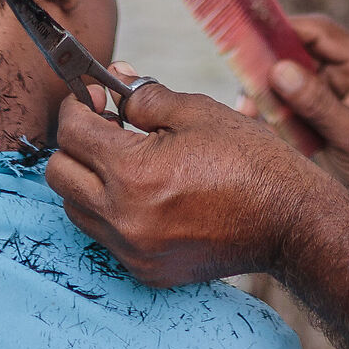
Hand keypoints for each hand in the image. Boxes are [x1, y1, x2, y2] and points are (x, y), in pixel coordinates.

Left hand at [48, 79, 334, 286]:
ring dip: (88, 180)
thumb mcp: (198, 112)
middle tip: (108, 127)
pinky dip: (113, 212)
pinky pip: (105, 237)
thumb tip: (114, 78)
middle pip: (58, 174)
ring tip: (128, 161)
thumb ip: (144, 95)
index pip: (71, 131)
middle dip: (76, 143)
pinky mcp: (146, 270)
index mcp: (133, 172)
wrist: (290, 222)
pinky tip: (147, 194)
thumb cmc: (251, 162)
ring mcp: (133, 250)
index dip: (79, 104)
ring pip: (76, 209)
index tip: (97, 96)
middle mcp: (123, 217)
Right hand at [262, 15, 348, 227]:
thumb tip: (279, 70)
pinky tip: (258, 120)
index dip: (283, 29)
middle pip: (300, 48)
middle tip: (243, 89)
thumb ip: (318, 104)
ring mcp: (337, 85)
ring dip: (268, 89)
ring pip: (291, 71)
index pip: (320, 31)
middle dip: (269, 65)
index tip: (248, 38)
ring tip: (248, 111)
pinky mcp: (325, 104)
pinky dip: (275, 106)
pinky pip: (293, 95)